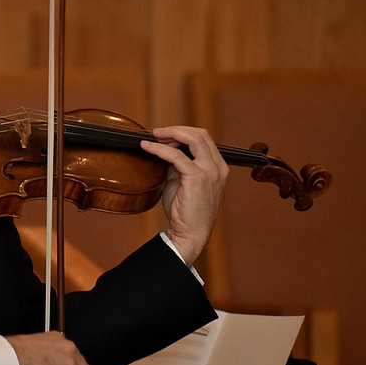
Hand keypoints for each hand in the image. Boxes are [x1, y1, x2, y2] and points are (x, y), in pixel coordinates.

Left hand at [140, 126, 228, 264]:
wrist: (190, 234)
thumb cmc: (185, 211)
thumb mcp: (182, 181)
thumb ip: (178, 164)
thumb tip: (163, 149)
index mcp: (217, 167)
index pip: (203, 138)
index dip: (182, 132)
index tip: (163, 135)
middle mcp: (218, 167)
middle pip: (200, 133)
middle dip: (176, 130)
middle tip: (157, 132)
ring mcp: (210, 172)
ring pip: (192, 138)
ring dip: (169, 135)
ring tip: (152, 138)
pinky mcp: (197, 178)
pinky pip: (176, 156)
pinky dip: (159, 149)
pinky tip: (147, 148)